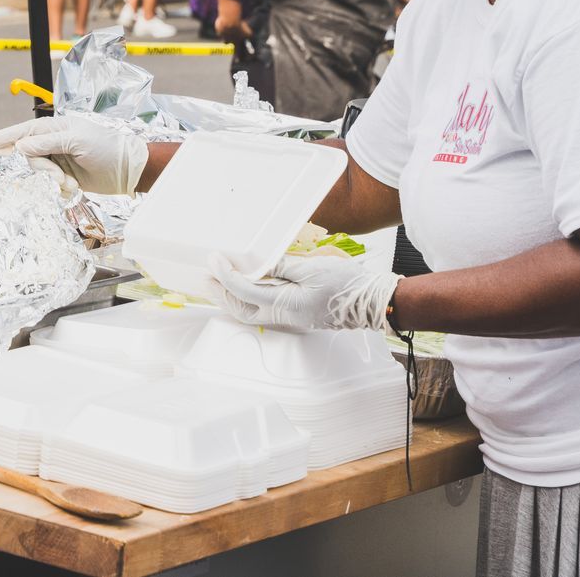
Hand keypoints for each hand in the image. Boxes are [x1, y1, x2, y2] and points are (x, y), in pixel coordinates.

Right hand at [0, 113, 147, 194]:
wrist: (128, 170)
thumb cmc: (107, 148)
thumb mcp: (77, 141)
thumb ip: (46, 142)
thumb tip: (19, 147)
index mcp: (52, 128)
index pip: (19, 132)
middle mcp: (50, 143)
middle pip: (27, 159)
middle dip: (42, 172)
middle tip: (60, 179)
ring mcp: (56, 161)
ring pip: (37, 176)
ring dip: (53, 183)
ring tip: (72, 184)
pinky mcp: (62, 177)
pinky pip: (47, 187)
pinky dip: (59, 191)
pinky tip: (74, 188)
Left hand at [210, 254, 401, 331]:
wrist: (373, 302)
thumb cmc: (348, 284)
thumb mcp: (312, 268)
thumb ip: (282, 267)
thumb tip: (259, 264)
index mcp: (287, 305)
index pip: (245, 291)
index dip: (226, 275)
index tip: (214, 260)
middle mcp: (286, 317)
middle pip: (241, 310)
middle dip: (220, 294)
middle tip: (206, 276)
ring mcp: (291, 318)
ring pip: (252, 313)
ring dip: (232, 297)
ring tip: (218, 281)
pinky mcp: (297, 315)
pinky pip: (264, 310)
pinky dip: (248, 299)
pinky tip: (245, 286)